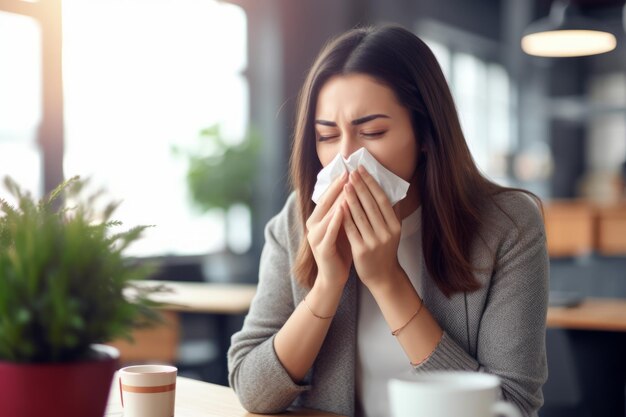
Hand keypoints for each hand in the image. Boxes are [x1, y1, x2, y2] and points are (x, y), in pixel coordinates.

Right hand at [306, 172, 352, 289]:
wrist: (333, 277)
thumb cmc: (341, 250)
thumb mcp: (343, 227)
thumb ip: (346, 211)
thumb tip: (359, 192)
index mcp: (318, 219)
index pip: (328, 197)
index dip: (337, 184)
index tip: (349, 170)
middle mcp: (313, 225)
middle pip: (325, 202)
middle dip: (337, 187)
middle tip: (348, 173)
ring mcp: (315, 237)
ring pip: (327, 215)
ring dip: (337, 200)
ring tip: (347, 187)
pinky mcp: (321, 248)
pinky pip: (329, 231)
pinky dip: (336, 220)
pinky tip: (343, 210)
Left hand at [341, 166, 402, 289]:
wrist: (382, 276)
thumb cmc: (385, 250)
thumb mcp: (393, 231)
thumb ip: (391, 212)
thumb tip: (388, 189)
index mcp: (395, 225)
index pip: (382, 199)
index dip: (372, 183)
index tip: (362, 170)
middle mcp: (386, 232)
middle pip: (371, 205)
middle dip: (360, 186)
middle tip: (351, 172)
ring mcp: (374, 242)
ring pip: (360, 215)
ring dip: (351, 198)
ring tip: (345, 184)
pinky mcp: (361, 250)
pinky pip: (351, 229)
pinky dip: (345, 216)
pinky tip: (339, 205)